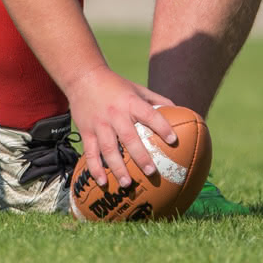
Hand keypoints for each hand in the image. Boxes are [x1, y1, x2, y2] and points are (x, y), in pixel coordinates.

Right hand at [65, 65, 177, 189]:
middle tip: (151, 172)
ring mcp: (99, 124)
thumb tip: (179, 110)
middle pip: (129, 137)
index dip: (162, 126)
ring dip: (118, 168)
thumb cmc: (115, 85)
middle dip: (140, 156)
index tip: (173, 140)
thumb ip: (156, 100)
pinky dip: (96, 168)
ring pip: (109, 149)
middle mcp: (115, 114)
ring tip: (127, 184)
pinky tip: (103, 182)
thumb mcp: (137, 88)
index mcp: (130, 102)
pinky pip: (90, 153)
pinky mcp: (86, 131)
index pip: (149, 114)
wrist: (83, 77)